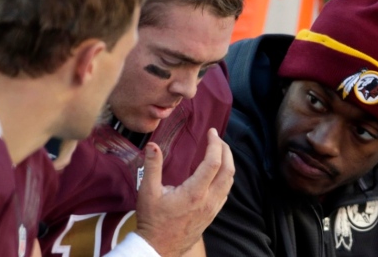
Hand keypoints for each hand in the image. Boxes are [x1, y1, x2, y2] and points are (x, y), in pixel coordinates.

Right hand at [134, 128, 234, 256]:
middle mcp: (208, 200)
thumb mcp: (148, 192)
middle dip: (226, 150)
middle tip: (218, 138)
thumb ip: (152, 166)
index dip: (215, 144)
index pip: (213, 162)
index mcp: (194, 192)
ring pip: (230, 182)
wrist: (159, 247)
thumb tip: (153, 145)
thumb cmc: (153, 220)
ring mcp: (212, 208)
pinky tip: (216, 173)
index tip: (211, 132)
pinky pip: (226, 192)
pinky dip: (225, 177)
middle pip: (228, 170)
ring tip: (219, 151)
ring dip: (228, 163)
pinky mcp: (212, 214)